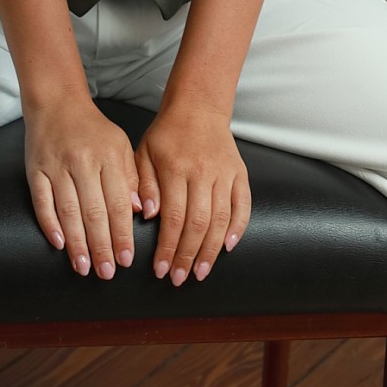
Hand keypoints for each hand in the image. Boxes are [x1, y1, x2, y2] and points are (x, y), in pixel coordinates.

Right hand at [24, 99, 141, 279]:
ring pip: (68, 211)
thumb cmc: (93, 129)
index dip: (122, 234)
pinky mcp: (35, 170)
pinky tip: (59, 245)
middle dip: (102, 246)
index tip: (127, 259)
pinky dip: (50, 224)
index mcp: (108, 156)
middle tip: (107, 272)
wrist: (56, 103)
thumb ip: (131, 177)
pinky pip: (42, 201)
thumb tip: (139, 211)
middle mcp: (82, 162)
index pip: (118, 203)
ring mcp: (56, 166)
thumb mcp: (120, 145)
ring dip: (77, 243)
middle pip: (94, 211)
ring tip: (84, 267)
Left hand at [135, 103, 251, 285]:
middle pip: (198, 224)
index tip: (161, 270)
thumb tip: (150, 216)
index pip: (172, 217)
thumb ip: (144, 185)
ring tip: (200, 272)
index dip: (168, 247)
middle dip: (187, 256)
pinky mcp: (239, 174)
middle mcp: (203, 173)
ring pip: (221, 219)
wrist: (198, 108)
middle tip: (179, 279)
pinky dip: (238, 228)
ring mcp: (224, 174)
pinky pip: (243, 205)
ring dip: (211, 250)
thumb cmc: (166, 135)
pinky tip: (228, 247)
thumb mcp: (143, 153)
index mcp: (176, 168)